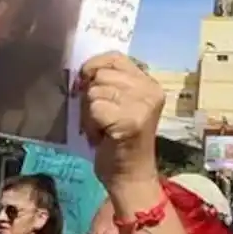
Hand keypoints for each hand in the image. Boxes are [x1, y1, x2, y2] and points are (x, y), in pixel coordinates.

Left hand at [78, 52, 164, 189]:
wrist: (129, 176)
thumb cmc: (118, 142)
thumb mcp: (118, 105)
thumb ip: (108, 84)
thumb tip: (82, 72)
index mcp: (149, 83)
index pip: (115, 57)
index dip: (93, 66)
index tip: (85, 84)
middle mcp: (150, 90)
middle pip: (101, 75)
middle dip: (90, 96)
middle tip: (100, 118)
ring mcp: (142, 104)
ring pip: (95, 92)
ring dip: (89, 113)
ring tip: (102, 129)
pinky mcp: (131, 120)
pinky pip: (95, 108)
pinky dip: (90, 124)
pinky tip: (101, 137)